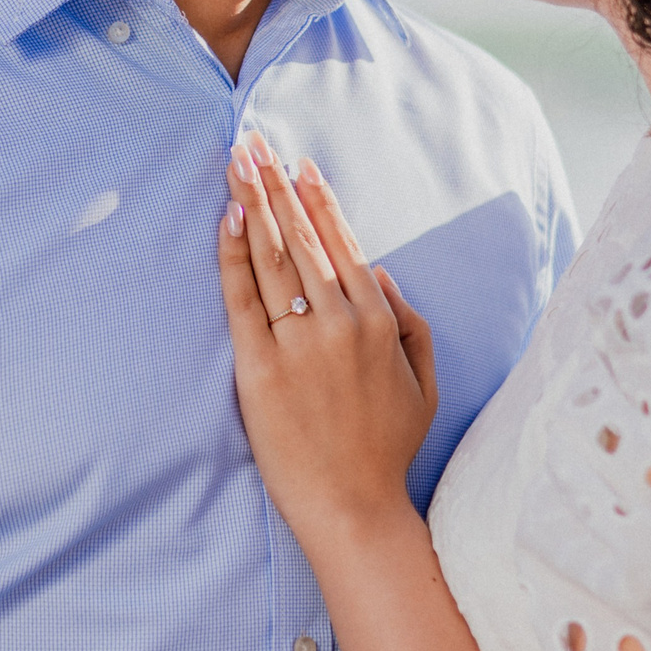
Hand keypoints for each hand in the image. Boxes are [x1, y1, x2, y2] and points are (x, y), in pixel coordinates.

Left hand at [217, 130, 438, 544]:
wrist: (354, 508)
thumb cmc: (388, 447)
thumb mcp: (424, 381)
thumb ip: (410, 321)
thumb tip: (378, 271)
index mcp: (380, 320)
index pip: (342, 243)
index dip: (317, 200)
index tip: (298, 165)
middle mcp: (339, 322)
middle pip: (300, 238)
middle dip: (274, 185)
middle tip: (253, 142)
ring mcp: (298, 343)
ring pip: (271, 258)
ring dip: (251, 203)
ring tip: (235, 164)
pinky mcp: (259, 369)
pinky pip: (242, 299)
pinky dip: (233, 255)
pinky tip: (226, 218)